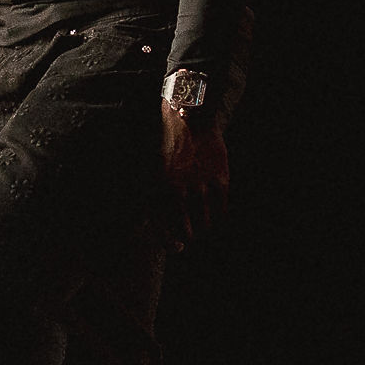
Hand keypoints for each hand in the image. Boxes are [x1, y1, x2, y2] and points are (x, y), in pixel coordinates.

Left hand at [162, 103, 228, 249]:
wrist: (190, 117)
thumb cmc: (166, 143)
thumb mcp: (149, 168)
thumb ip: (150, 196)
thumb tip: (143, 223)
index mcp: (157, 188)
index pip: (162, 227)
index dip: (169, 242)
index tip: (177, 247)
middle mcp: (178, 189)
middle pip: (185, 228)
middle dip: (188, 236)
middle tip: (190, 237)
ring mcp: (200, 184)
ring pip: (204, 221)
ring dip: (204, 229)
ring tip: (203, 229)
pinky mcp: (218, 179)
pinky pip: (221, 208)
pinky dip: (219, 217)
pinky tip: (217, 218)